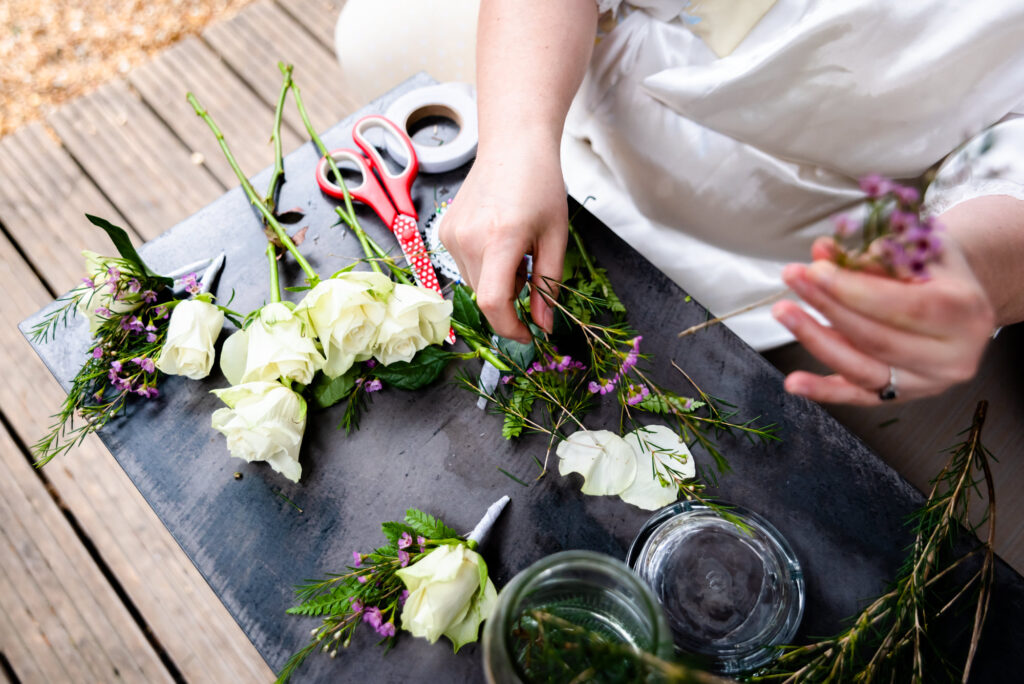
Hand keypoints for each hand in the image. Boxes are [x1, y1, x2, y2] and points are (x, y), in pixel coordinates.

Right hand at [439, 145, 567, 342]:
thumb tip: (544, 326)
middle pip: (485, 297)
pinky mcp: (443, 232)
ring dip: (497, 282)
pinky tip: (497, 238)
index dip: (511, 328)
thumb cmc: (541, 185)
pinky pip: (464, 267)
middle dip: (510, 300)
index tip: (529, 335)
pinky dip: (484, 266)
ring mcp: (450, 235)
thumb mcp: (555, 238)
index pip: (494, 303)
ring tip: (515, 250)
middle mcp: (468, 239)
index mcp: (500, 239)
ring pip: (474, 285)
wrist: (513, 145)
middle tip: (530, 271)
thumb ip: (549, 286)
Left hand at [772, 235, 995, 404]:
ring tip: (783, 312)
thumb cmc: (939, 271)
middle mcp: (950, 357)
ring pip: (862, 369)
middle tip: (793, 278)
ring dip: (816, 340)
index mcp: (965, 313)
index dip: (855, 290)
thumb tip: (822, 251)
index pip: (904, 306)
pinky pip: (856, 396)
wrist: (961, 305)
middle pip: (877, 337)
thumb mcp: (920, 249)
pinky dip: (822, 390)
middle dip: (828, 307)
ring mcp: (925, 383)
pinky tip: (793, 382)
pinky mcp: (900, 397)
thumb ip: (873, 253)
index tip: (815, 270)